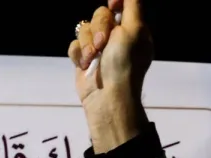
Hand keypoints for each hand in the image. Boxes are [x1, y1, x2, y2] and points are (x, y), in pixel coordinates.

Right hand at [68, 0, 151, 153]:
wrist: (107, 96)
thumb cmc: (125, 63)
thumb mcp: (135, 29)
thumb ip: (133, 5)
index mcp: (132, 30)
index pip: (121, 5)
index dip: (115, 3)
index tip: (113, 6)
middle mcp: (116, 37)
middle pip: (100, 14)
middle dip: (99, 28)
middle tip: (103, 44)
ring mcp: (99, 49)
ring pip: (84, 28)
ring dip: (87, 43)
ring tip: (93, 58)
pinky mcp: (84, 59)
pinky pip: (75, 44)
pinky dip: (78, 54)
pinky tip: (85, 65)